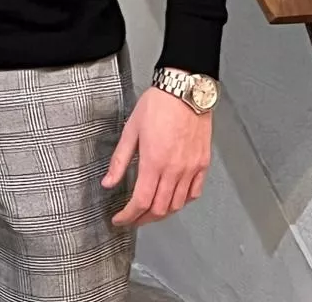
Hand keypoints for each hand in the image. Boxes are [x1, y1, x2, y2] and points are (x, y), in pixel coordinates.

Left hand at [103, 87, 211, 225]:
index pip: (141, 201)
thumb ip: (120, 161)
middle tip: (132, 219)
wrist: (184, 91)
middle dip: (143, 219)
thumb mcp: (130, 130)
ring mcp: (191, 168)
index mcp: (154, 162)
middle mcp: (175, 169)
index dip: (128, 216)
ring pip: (177, 205)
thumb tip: (108, 182)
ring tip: (149, 212)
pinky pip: (194, 193)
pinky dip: (182, 202)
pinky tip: (173, 200)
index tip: (119, 220)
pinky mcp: (203, 164)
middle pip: (160, 209)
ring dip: (162, 213)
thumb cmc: (158, 105)